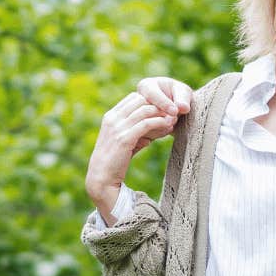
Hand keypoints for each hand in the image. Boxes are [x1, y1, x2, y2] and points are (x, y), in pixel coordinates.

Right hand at [85, 77, 192, 221]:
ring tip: (174, 119)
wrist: (101, 178)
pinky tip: (169, 127)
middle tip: (173, 111)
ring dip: (162, 113)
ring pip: (146, 110)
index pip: (134, 97)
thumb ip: (137, 133)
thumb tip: (153, 129)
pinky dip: (160, 123)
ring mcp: (117, 128)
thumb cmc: (114, 162)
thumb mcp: (124, 142)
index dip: (151, 100)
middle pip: (141, 100)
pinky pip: (146, 124)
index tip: (164, 108)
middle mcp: (113, 118)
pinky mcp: (124, 139)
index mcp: (111, 116)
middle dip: (159, 103)